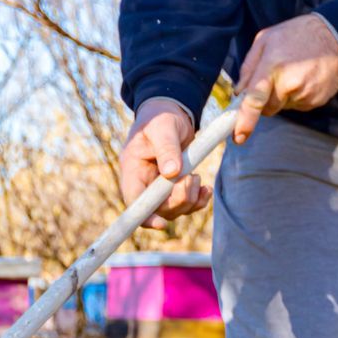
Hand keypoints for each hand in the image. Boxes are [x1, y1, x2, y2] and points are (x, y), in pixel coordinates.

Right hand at [121, 97, 208, 230]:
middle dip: (179, 200)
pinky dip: (199, 201)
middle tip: (191, 177)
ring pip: (173, 210)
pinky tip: (205, 188)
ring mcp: (158, 188)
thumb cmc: (161, 118)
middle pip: (157, 209)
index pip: (134, 201)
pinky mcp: (173, 188)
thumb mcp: (163, 128)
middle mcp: (143, 183)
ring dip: (190, 199)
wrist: (170, 114)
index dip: (145, 216)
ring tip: (197, 176)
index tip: (161, 224)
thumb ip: (167, 148)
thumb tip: (172, 172)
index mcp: (132, 170)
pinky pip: (186, 205)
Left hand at [233, 13, 337, 141]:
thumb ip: (248, 67)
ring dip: (282, 97)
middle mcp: (289, 84)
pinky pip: (297, 106)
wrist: (337, 36)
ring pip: (282, 107)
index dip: (245, 120)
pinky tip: (304, 78)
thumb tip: (239, 92)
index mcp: (272, 68)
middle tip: (273, 80)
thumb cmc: (297, 34)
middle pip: (267, 109)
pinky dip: (295, 96)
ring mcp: (305, 94)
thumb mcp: (265, 40)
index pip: (254, 100)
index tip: (239, 136)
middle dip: (265, 101)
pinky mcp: (316, 100)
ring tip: (293, 73)